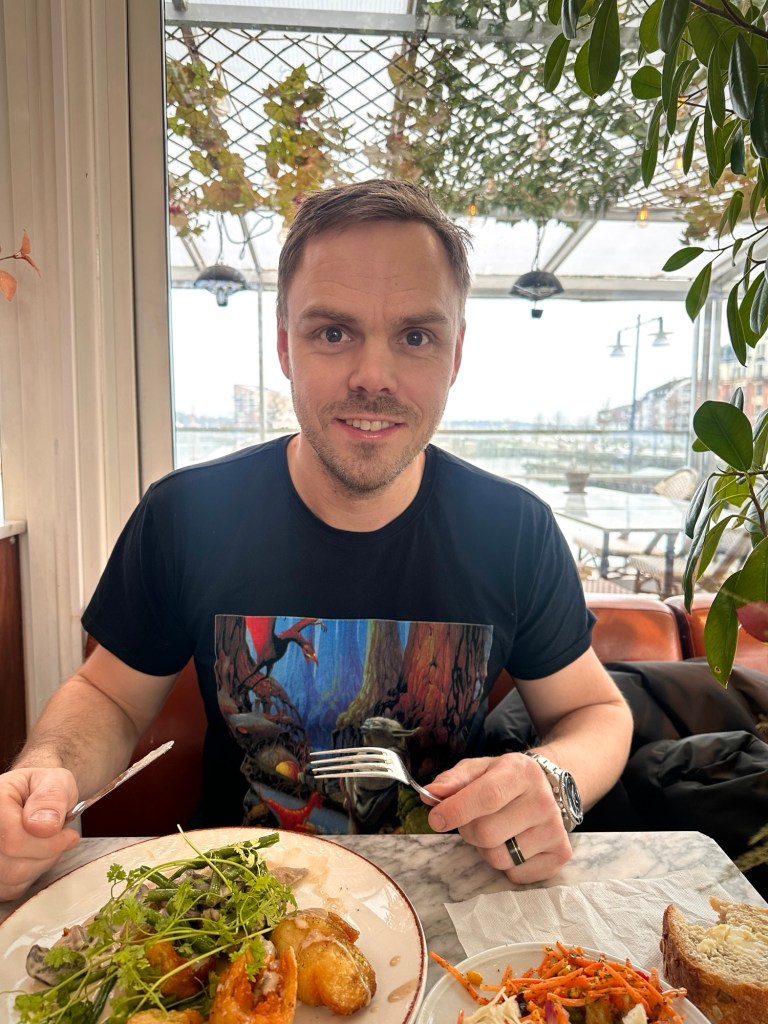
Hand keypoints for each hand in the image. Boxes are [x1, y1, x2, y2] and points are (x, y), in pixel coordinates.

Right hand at [0, 767, 80, 900]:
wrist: (33, 796)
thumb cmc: (43, 788)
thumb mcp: (56, 781)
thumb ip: (52, 797)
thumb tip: (45, 825)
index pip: (13, 839)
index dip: (48, 842)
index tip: (69, 835)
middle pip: (13, 865)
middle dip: (48, 853)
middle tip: (63, 837)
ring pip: (12, 879)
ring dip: (42, 864)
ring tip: (50, 843)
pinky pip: (11, 889)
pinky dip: (31, 875)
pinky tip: (37, 855)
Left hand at [425, 753, 572, 881]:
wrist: (544, 788)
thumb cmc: (503, 780)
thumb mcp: (478, 770)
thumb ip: (453, 781)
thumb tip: (432, 794)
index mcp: (521, 772)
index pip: (487, 797)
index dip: (457, 811)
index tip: (436, 819)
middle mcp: (543, 800)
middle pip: (487, 834)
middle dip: (469, 831)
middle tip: (474, 820)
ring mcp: (555, 829)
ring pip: (499, 858)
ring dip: (486, 849)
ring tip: (495, 830)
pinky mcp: (560, 854)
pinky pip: (516, 875)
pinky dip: (507, 865)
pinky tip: (514, 842)